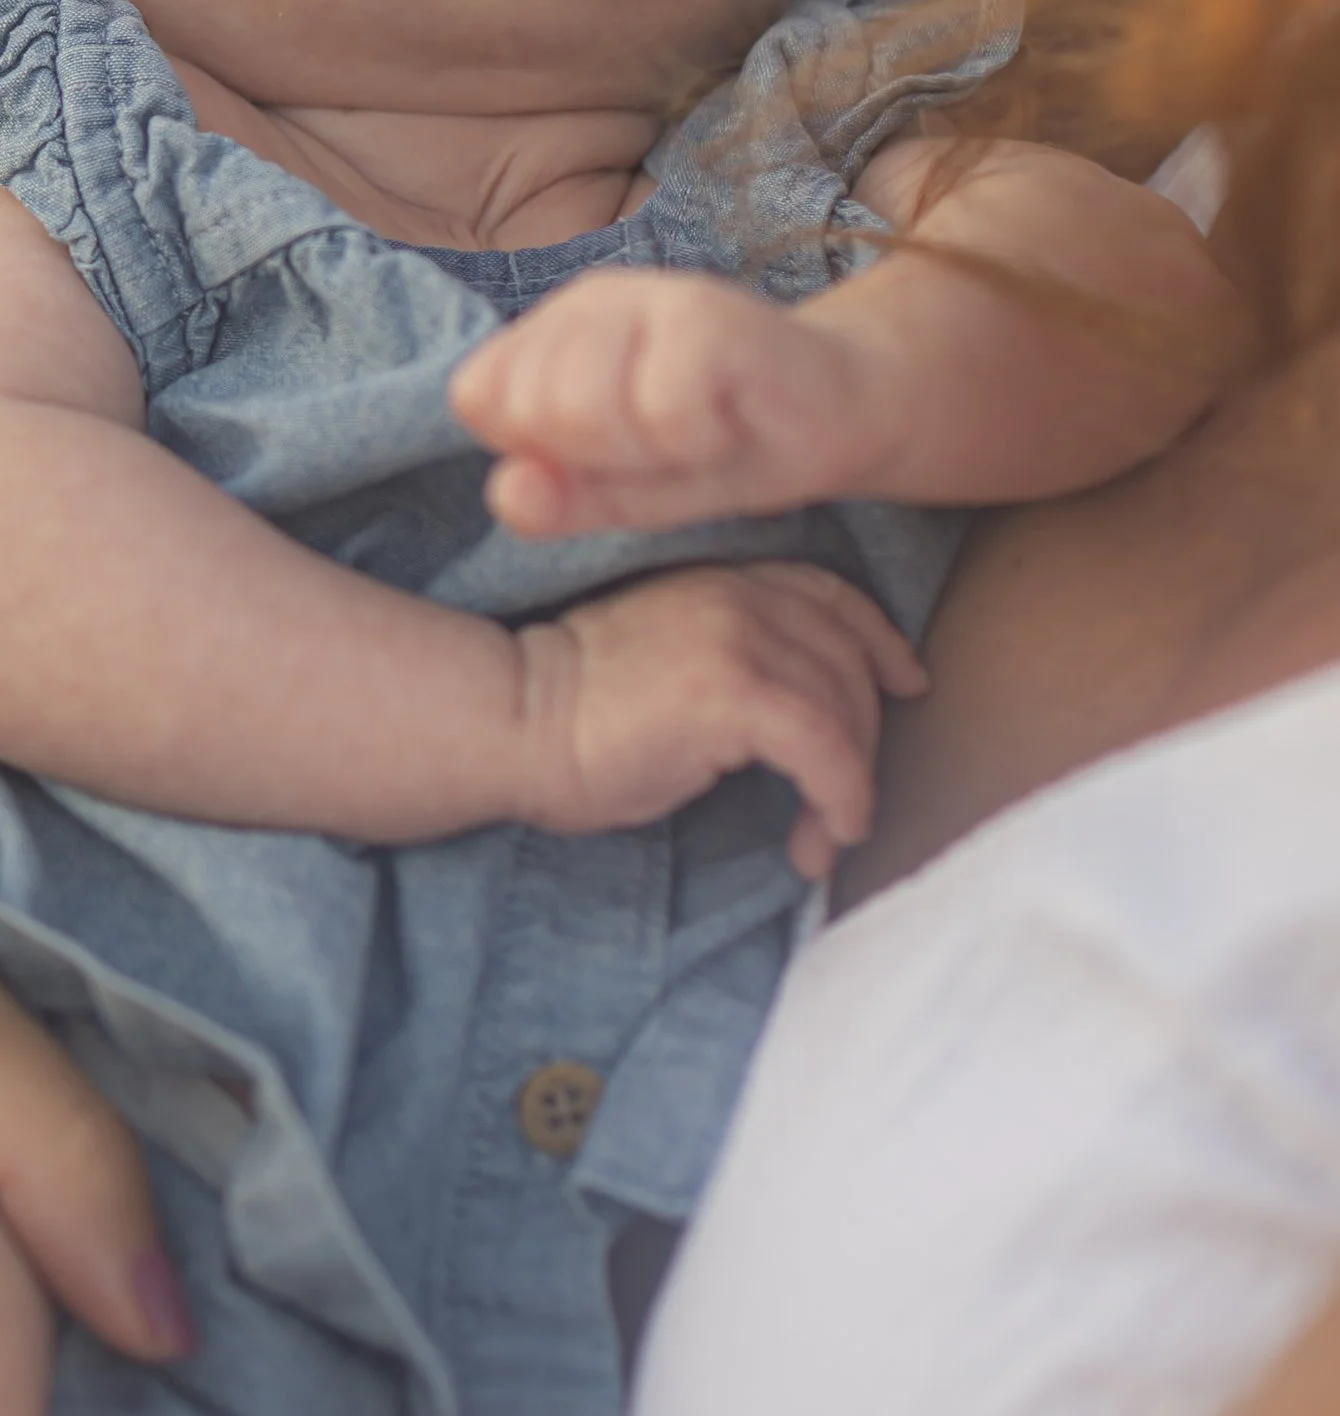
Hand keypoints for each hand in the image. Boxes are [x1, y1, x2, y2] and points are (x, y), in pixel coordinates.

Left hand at [450, 267, 878, 537]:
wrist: (844, 417)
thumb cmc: (722, 448)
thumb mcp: (624, 492)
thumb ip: (557, 497)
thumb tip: (504, 491)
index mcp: (556, 328)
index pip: (477, 394)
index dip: (536, 447)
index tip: (607, 450)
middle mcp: (595, 299)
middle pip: (529, 406)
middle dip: (596, 455)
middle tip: (662, 443)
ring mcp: (654, 297)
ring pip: (585, 406)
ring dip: (648, 450)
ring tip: (695, 431)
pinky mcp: (713, 315)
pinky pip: (664, 412)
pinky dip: (699, 441)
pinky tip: (731, 420)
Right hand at [516, 560, 927, 877]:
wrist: (511, 720)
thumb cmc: (571, 712)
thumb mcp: (666, 658)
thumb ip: (733, 656)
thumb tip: (802, 718)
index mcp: (722, 578)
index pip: (828, 595)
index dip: (878, 640)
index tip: (905, 682)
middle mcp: (740, 594)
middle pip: (849, 661)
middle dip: (865, 738)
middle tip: (842, 808)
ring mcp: (740, 637)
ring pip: (846, 708)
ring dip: (851, 785)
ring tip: (824, 838)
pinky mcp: (734, 691)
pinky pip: (826, 746)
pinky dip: (842, 796)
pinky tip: (824, 833)